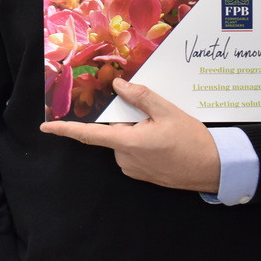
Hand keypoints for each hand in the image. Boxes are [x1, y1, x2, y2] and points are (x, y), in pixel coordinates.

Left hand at [38, 78, 220, 191]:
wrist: (215, 169)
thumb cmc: (192, 141)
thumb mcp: (168, 111)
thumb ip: (141, 96)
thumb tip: (118, 85)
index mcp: (128, 143)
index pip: (88, 135)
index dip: (65, 130)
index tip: (46, 127)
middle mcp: (126, 159)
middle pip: (113, 132)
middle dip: (127, 120)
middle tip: (153, 117)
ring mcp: (134, 170)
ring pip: (124, 142)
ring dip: (137, 132)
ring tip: (163, 130)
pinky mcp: (143, 175)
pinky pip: (134, 153)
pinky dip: (143, 143)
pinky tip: (164, 141)